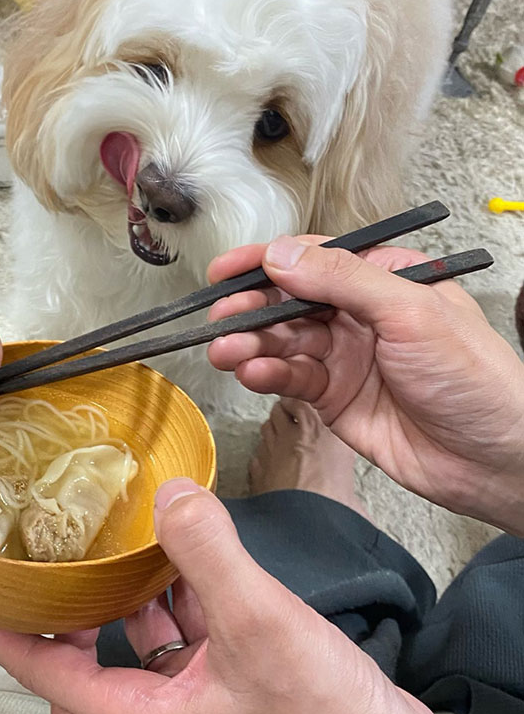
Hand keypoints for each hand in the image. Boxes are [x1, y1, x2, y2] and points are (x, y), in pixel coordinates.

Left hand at [0, 480, 441, 713]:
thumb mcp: (258, 622)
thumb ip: (209, 553)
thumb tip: (168, 496)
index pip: (44, 672)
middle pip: (78, 674)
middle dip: (54, 624)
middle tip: (40, 571)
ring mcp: (197, 709)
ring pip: (133, 656)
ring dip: (119, 607)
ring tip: (112, 548)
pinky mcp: (232, 695)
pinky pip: (184, 647)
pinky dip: (178, 605)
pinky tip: (192, 561)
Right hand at [207, 237, 523, 535]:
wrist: (492, 459)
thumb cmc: (474, 379)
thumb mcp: (410, 311)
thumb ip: (343, 279)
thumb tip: (283, 254)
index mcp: (384, 279)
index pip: (314, 259)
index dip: (265, 262)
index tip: (225, 271)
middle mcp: (361, 316)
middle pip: (289, 302)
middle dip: (251, 309)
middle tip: (221, 319)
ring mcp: (347, 358)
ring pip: (283, 342)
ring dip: (251, 344)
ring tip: (226, 351)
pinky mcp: (336, 400)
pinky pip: (292, 380)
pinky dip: (268, 376)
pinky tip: (256, 374)